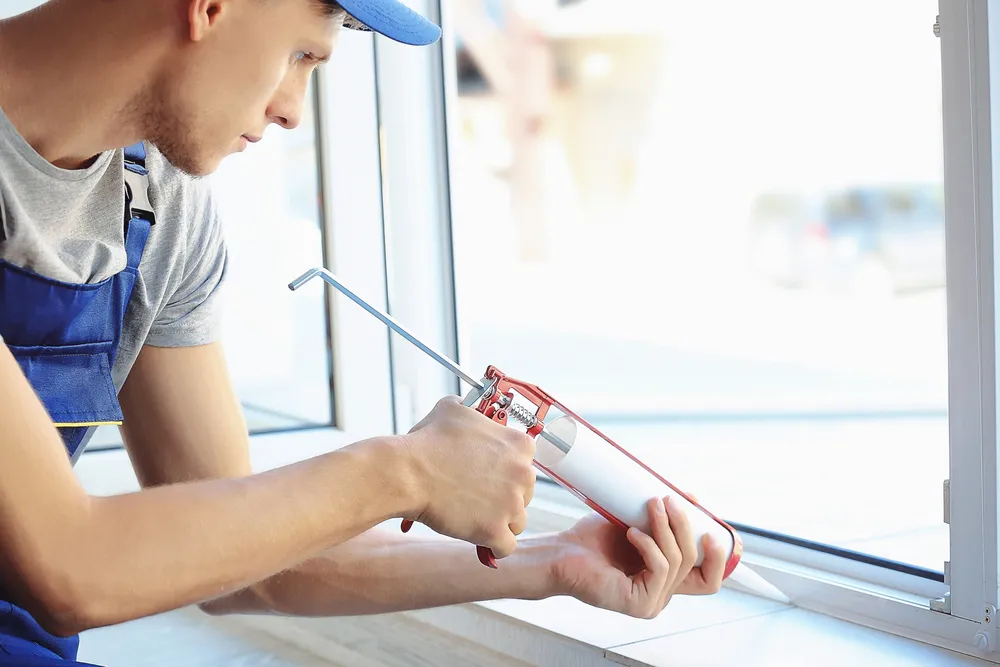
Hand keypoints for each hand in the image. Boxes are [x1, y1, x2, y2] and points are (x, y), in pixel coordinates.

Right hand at [401, 396, 534, 559]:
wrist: (408, 472)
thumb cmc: (427, 442)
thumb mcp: (454, 409)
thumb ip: (472, 413)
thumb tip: (470, 410)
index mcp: (520, 444)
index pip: (525, 463)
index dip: (506, 471)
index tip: (489, 475)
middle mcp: (523, 474)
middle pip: (524, 493)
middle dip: (503, 497)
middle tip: (477, 495)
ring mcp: (512, 504)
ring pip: (517, 521)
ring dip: (499, 521)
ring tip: (474, 515)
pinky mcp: (496, 530)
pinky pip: (506, 546)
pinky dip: (492, 544)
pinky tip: (478, 537)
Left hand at [549, 496, 726, 617]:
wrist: (562, 552)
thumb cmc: (593, 538)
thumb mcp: (637, 521)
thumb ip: (663, 516)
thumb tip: (691, 497)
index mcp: (666, 578)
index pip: (707, 577)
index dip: (718, 555)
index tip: (712, 525)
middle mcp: (662, 593)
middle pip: (695, 563)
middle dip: (686, 527)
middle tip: (670, 500)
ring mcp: (652, 602)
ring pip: (677, 561)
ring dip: (666, 528)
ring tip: (651, 506)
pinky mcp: (639, 604)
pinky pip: (659, 568)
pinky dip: (649, 545)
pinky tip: (632, 532)